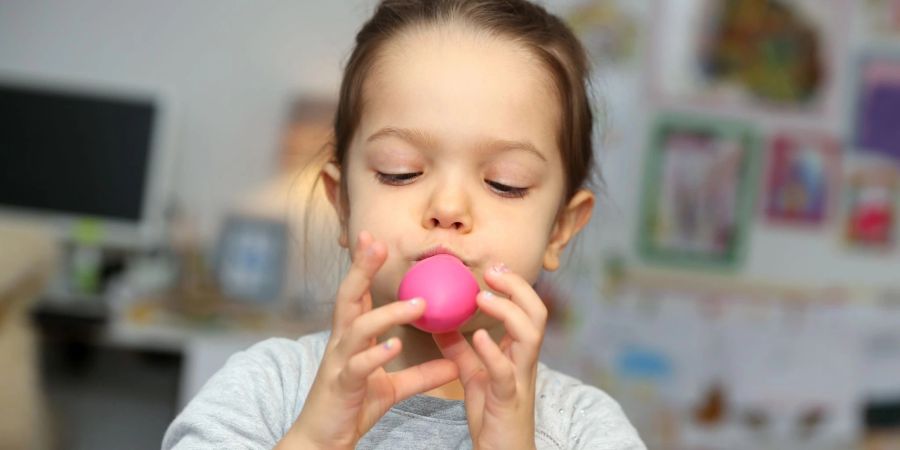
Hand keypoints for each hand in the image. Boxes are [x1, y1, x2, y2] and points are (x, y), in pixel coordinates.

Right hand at [279, 231, 458, 449]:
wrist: (323, 441)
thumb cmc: (352, 407)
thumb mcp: (392, 388)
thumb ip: (421, 373)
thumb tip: (454, 363)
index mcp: (351, 339)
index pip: (357, 295)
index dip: (364, 267)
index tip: (374, 239)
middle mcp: (341, 344)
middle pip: (348, 298)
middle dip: (361, 269)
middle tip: (377, 243)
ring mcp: (339, 363)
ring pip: (358, 329)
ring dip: (387, 314)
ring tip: (418, 304)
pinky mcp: (342, 386)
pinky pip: (358, 366)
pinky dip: (376, 355)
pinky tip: (394, 346)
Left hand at [434, 263, 545, 449]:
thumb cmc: (493, 415)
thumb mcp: (474, 375)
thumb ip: (460, 349)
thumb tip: (440, 322)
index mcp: (519, 352)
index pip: (527, 309)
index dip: (515, 285)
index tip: (494, 267)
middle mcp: (525, 361)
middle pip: (537, 313)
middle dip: (517, 287)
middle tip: (492, 271)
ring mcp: (520, 379)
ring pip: (530, 336)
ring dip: (507, 311)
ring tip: (483, 298)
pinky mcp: (508, 400)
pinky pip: (506, 372)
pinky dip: (493, 351)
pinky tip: (477, 336)